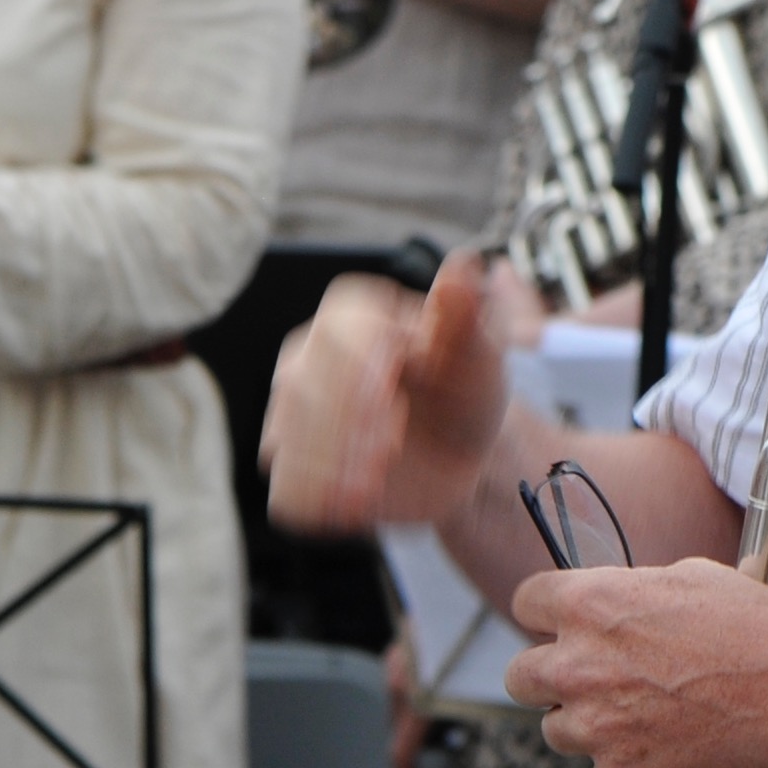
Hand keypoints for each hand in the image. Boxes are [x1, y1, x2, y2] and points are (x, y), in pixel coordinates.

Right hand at [262, 248, 513, 531]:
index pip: (336, 332)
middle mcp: (307, 360)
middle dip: (349, 422)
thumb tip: (465, 264)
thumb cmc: (467, 388)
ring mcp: (291, 418)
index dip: (361, 365)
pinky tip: (356, 504)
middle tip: (392, 444)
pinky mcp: (295, 471)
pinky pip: (287, 490)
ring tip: (376, 477)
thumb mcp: (480, 351)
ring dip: (334, 464)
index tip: (392, 391)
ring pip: (287, 440)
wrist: (461, 452)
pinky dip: (320, 499)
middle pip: (303, 389)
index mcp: (351, 316)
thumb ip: (469, 312)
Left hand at [506, 557, 767, 767]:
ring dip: (588, 722)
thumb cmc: (756, 630)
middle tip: (589, 678)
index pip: (525, 603)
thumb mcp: (693, 578)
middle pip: (521, 676)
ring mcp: (596, 724)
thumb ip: (637, 592)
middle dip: (549, 676)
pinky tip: (667, 738)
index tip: (558, 625)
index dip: (545, 614)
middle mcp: (580, 664)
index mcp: (591, 604)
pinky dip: (628, 758)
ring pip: (557, 730)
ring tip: (640, 712)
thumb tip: (628, 595)